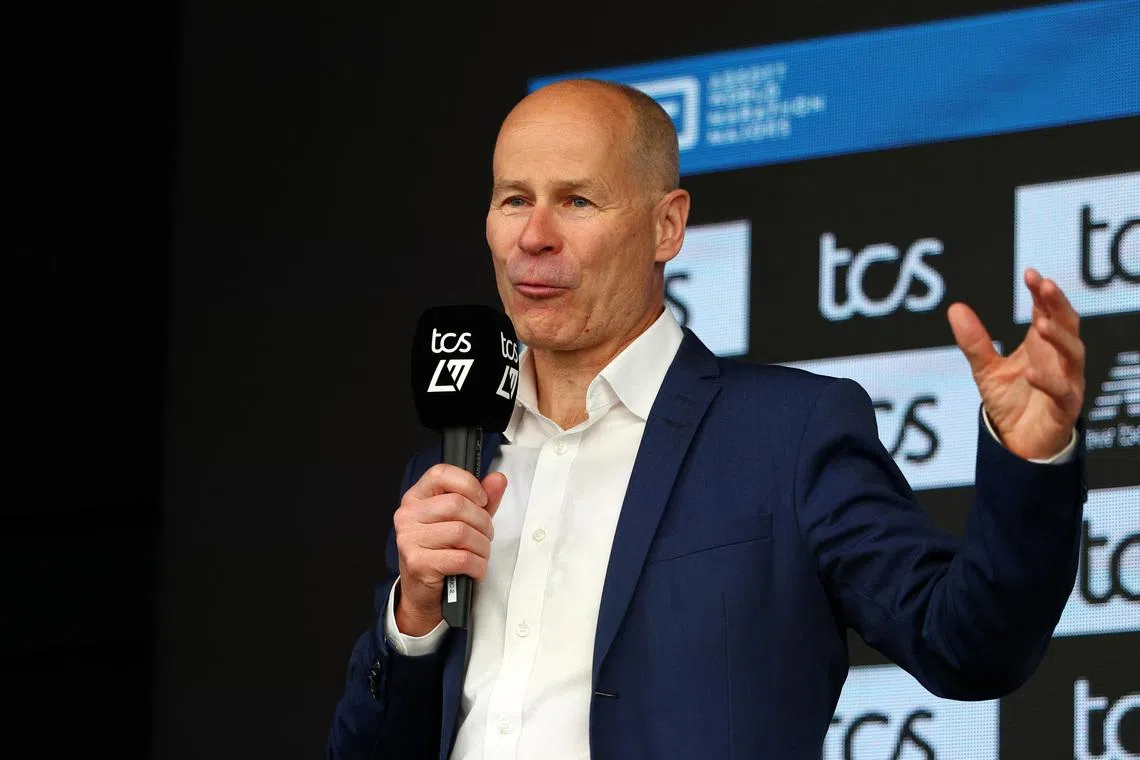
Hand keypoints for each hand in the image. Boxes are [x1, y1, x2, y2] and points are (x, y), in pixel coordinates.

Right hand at [392, 464, 507, 635]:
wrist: (423, 593)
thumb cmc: (443, 552)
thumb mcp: (463, 520)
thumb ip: (482, 499)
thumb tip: (498, 479)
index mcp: (416, 497)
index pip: (440, 473)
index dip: (468, 483)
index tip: (482, 500)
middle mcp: (408, 515)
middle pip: (457, 505)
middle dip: (482, 522)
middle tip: (485, 535)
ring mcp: (409, 539)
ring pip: (462, 532)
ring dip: (482, 546)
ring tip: (480, 553)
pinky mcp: (418, 563)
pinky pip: (461, 558)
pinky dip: (477, 565)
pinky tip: (475, 568)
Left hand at [948, 268, 1084, 460]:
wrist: (1018, 443)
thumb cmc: (1011, 402)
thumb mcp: (986, 369)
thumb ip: (974, 341)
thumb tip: (955, 308)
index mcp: (1042, 346)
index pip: (1048, 311)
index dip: (1042, 293)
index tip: (1031, 274)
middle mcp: (1059, 360)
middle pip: (1068, 325)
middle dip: (1058, 304)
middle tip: (1045, 285)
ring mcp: (1066, 382)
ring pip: (1073, 354)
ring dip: (1059, 337)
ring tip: (1039, 323)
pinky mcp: (1065, 408)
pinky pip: (1063, 392)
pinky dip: (1049, 381)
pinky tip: (1032, 371)